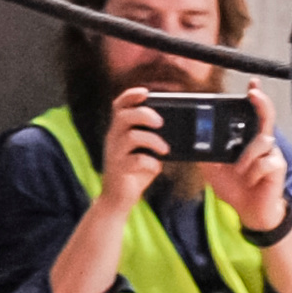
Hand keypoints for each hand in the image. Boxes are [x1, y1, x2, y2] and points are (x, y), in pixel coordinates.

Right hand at [99, 87, 169, 205]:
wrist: (119, 200)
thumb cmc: (135, 173)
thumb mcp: (146, 152)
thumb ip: (155, 139)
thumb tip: (178, 131)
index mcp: (119, 131)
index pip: (118, 105)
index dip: (130, 95)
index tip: (146, 92)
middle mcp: (113, 139)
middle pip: (123, 116)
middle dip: (144, 114)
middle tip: (161, 122)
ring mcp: (114, 154)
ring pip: (130, 137)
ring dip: (152, 140)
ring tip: (165, 149)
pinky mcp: (119, 171)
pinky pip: (135, 161)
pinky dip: (150, 163)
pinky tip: (156, 168)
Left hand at [201, 87, 287, 232]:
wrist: (248, 211)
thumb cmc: (235, 188)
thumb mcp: (213, 169)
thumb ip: (206, 153)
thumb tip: (192, 140)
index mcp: (247, 140)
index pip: (253, 114)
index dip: (256, 97)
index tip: (252, 84)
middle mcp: (262, 143)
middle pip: (266, 117)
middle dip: (261, 103)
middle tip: (253, 94)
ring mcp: (272, 154)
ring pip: (261, 141)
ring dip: (246, 156)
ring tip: (238, 170)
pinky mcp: (277, 167)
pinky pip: (265, 162)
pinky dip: (253, 172)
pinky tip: (250, 180)